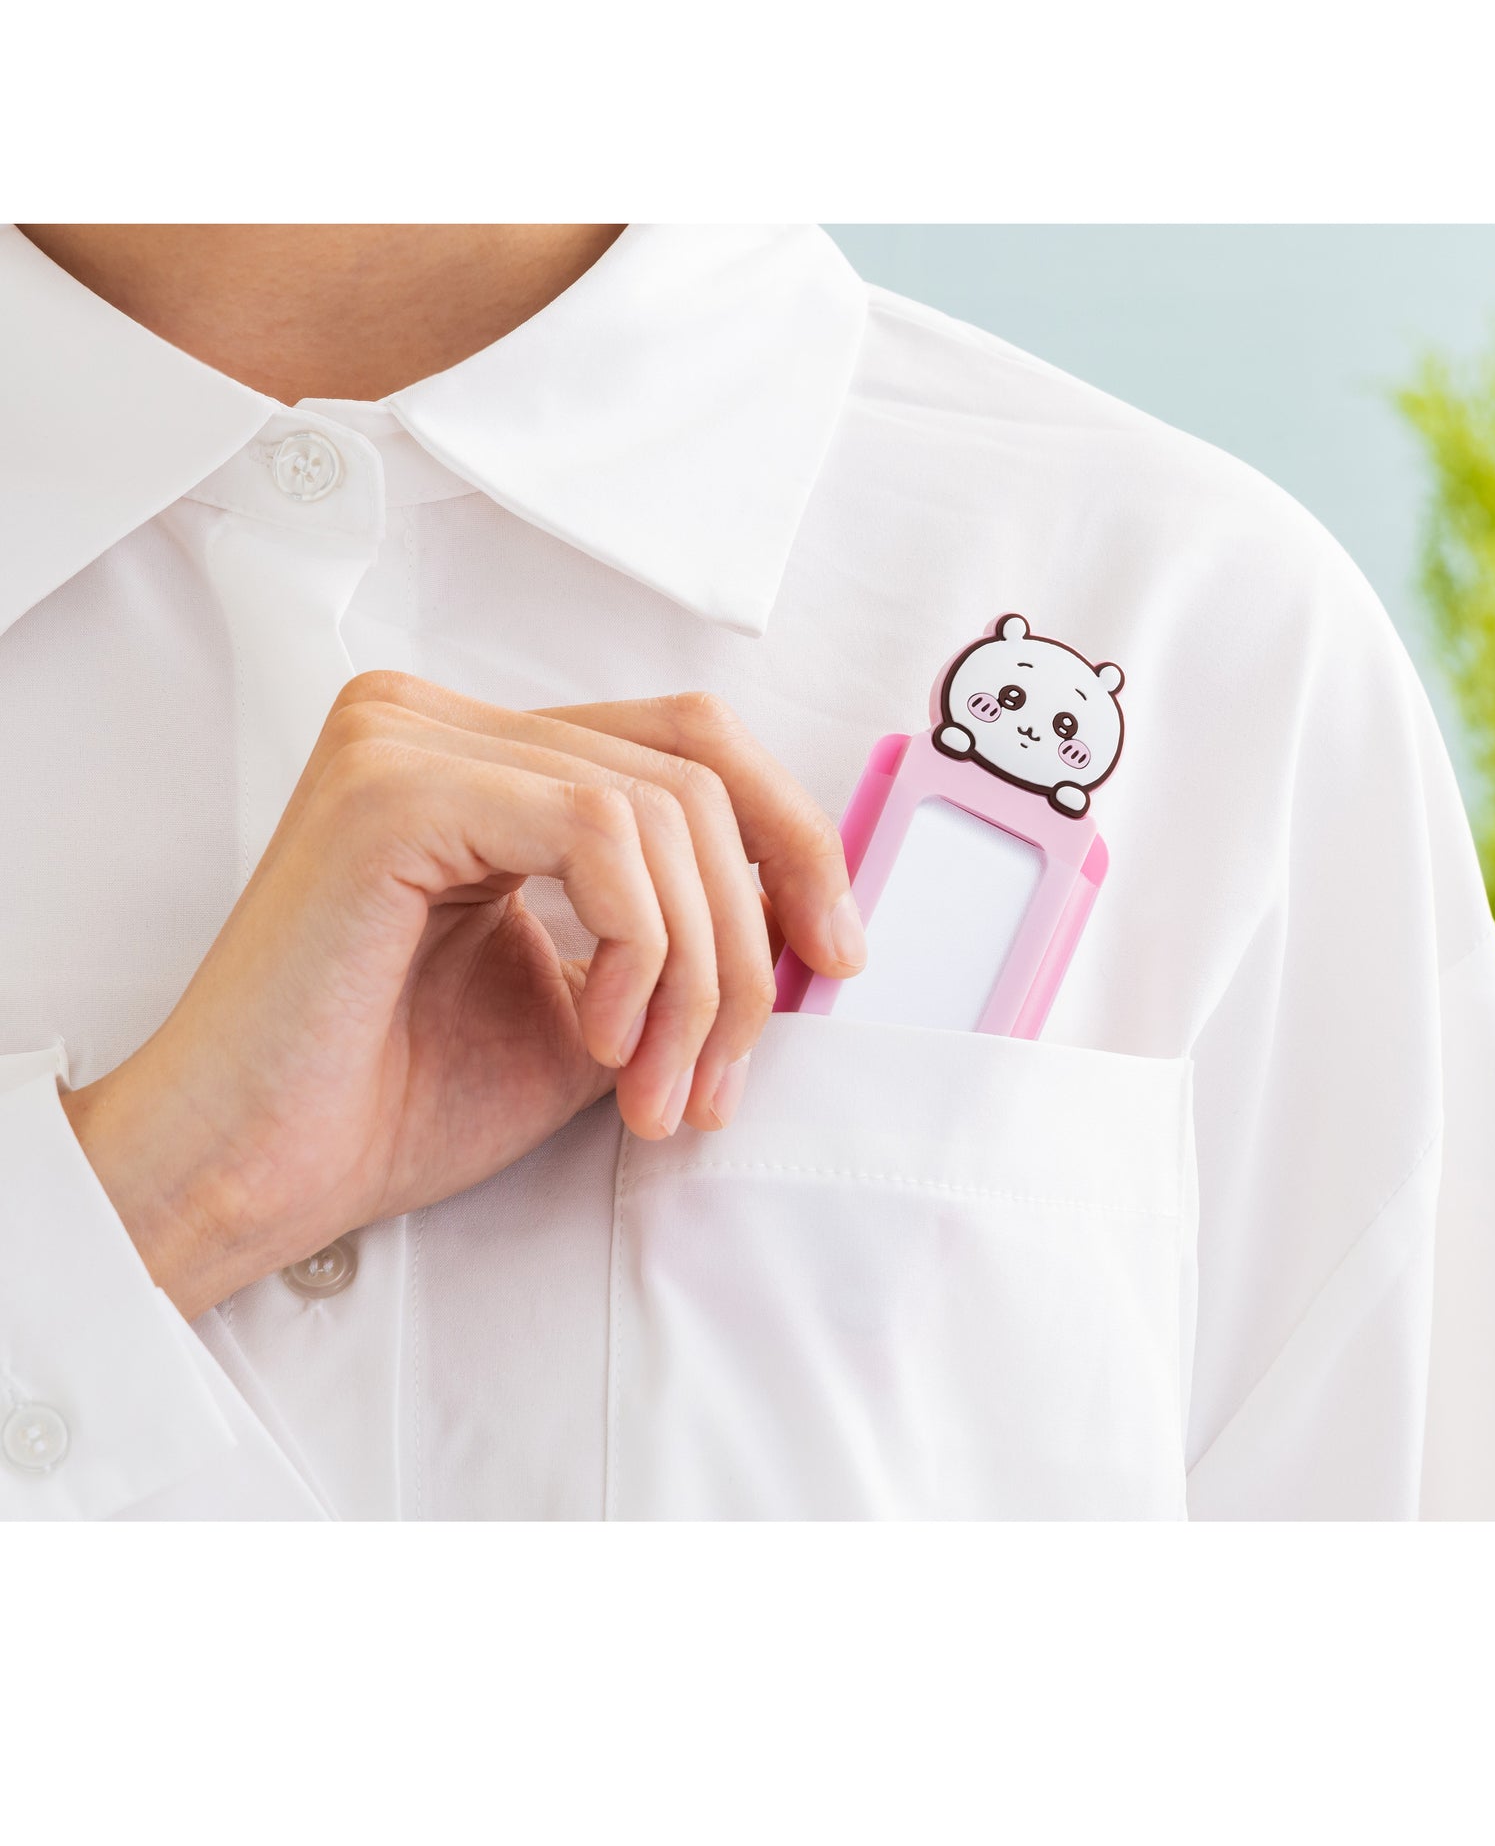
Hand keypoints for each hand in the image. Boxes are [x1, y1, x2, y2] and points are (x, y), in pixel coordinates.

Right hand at [60, 673, 864, 1318]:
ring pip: (664, 810)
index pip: (689, 745)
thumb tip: (818, 919)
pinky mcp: (393, 784)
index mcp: (488, 759)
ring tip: (656, 1089)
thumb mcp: (599, 1001)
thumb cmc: (397, 1099)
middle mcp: (445, 722)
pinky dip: (636, 948)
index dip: (791, 840)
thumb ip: (687, 935)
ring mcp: (412, 737)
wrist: (254, 1177)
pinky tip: (597, 1035)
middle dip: (752, 934)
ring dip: (698, 974)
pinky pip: (598, 830)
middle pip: (697, 770)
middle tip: (731, 1070)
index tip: (835, 955)